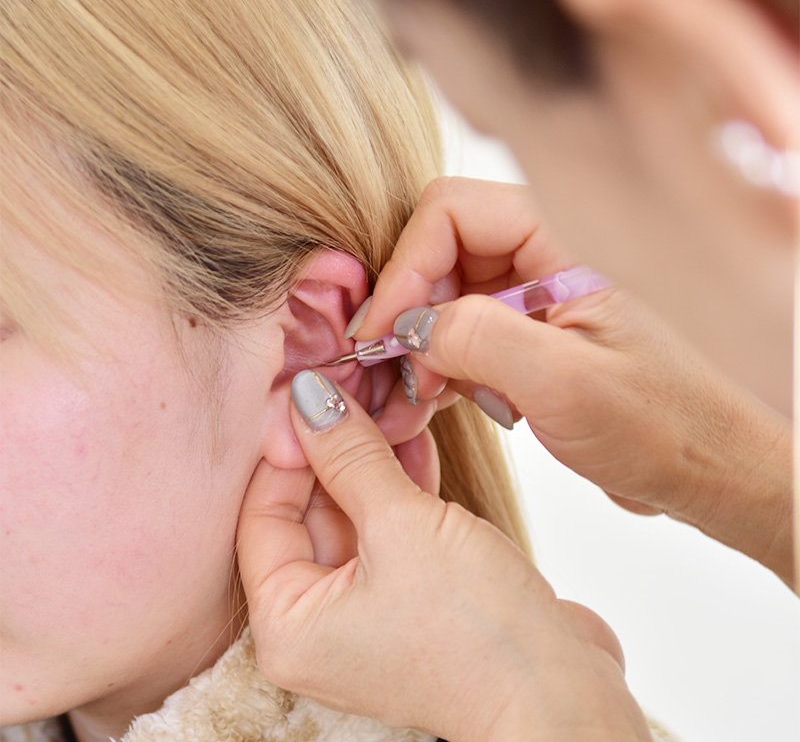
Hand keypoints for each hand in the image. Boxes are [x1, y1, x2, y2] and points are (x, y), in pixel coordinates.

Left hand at [237, 371, 650, 741]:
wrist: (562, 693)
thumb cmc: (475, 631)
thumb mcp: (400, 525)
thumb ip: (349, 456)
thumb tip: (310, 399)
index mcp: (288, 624)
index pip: (263, 516)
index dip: (288, 450)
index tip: (312, 396)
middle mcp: (318, 626)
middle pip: (308, 515)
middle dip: (335, 450)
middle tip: (354, 391)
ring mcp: (366, 614)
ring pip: (354, 518)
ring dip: (372, 461)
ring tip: (389, 406)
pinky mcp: (410, 602)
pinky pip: (389, 533)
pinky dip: (400, 488)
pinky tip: (413, 440)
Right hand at [355, 177, 793, 583]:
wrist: (709, 471)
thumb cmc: (666, 425)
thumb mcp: (567, 383)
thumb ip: (479, 338)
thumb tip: (406, 324)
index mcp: (565, 240)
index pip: (452, 211)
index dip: (406, 265)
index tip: (382, 330)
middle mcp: (545, 257)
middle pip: (440, 251)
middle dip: (408, 309)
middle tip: (391, 369)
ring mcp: (533, 298)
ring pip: (444, 296)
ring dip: (417, 343)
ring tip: (412, 394)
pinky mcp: (526, 338)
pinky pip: (461, 334)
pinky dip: (437, 366)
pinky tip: (432, 400)